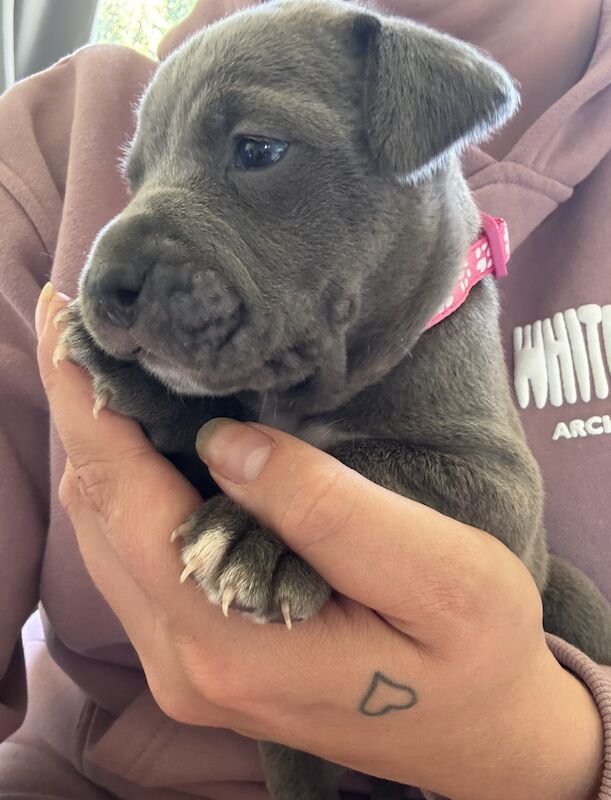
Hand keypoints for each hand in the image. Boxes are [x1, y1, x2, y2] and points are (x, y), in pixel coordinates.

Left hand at [36, 286, 602, 799]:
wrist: (482, 733)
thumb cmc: (475, 655)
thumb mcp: (436, 576)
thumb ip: (324, 508)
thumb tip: (224, 440)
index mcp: (228, 643)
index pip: (123, 503)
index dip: (88, 407)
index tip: (67, 319)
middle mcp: (184, 662)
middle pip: (99, 517)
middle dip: (86, 416)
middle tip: (94, 326)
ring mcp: (185, 666)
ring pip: (108, 536)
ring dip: (105, 449)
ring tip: (121, 369)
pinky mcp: (201, 656)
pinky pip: (137, 557)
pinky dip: (133, 488)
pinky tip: (157, 440)